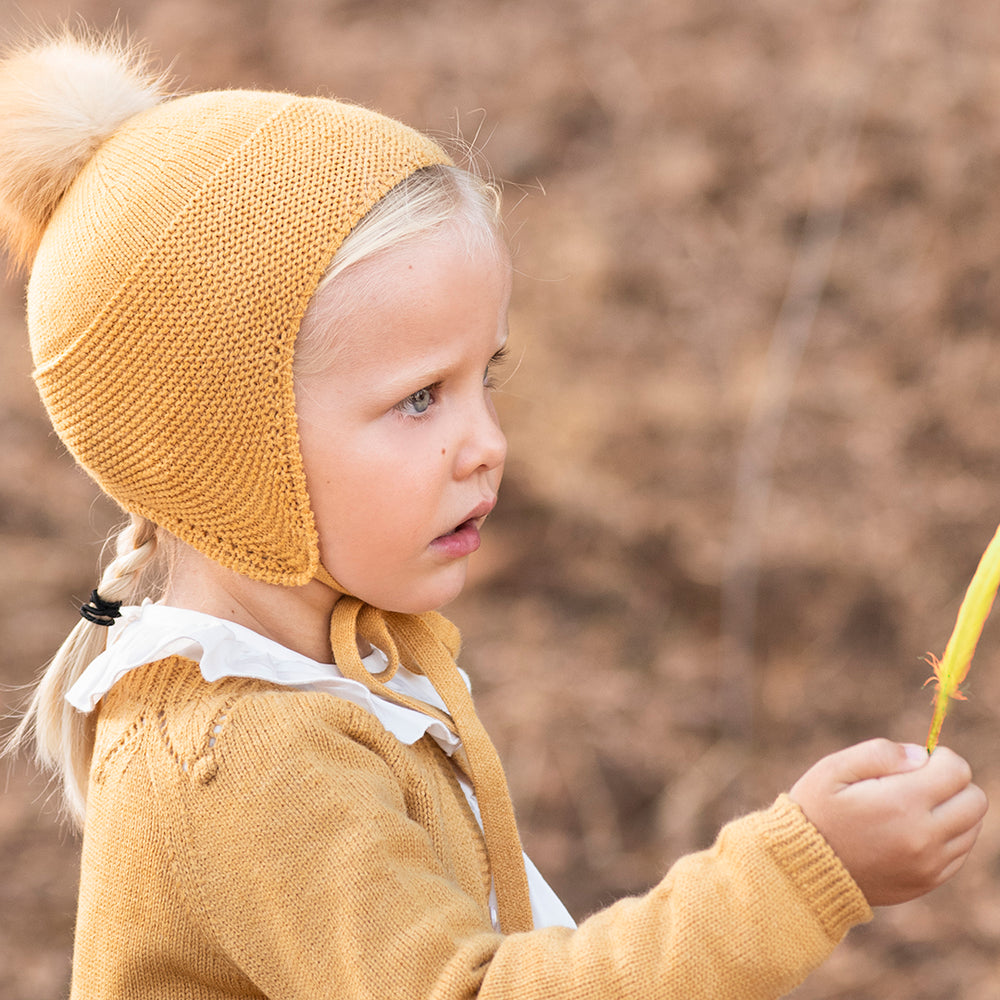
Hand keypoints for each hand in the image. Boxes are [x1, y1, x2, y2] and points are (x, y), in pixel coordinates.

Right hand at [789, 738, 986, 905]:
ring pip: (972, 827)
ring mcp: (930, 864)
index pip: (957, 771)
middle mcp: (924, 837)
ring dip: (953, 810)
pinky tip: (913, 828)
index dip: (940, 757)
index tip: (917, 761)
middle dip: (954, 782)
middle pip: (975, 800)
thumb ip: (879, 753)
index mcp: (902, 803)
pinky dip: (947, 835)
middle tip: (921, 781)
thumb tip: (920, 755)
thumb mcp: (833, 769)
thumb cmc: (816, 810)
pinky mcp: (928, 881)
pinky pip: (960, 852)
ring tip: (913, 806)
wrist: (803, 869)